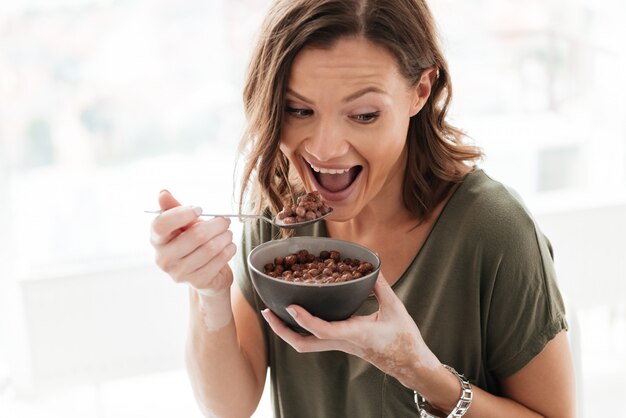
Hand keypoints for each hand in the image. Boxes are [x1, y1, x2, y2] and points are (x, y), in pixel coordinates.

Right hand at [150, 190, 236, 294]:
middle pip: (194, 236)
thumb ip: (174, 208)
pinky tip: (230, 245)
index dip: (181, 214)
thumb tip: (163, 193)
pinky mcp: (197, 282)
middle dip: (215, 225)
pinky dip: (228, 250)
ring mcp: (179, 273)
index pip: (161, 225)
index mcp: (157, 240)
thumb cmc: (192, 243)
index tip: (199, 209)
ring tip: (228, 232)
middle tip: (225, 220)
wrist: (205, 273)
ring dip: (225, 237)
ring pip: (209, 248)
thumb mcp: (184, 224)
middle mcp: (163, 258)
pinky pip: (218, 261)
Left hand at [261, 273, 440, 387]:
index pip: (324, 330)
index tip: (290, 306)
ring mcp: (340, 345)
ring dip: (286, 330)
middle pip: (303, 344)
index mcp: (355, 334)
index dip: (305, 319)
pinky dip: (300, 328)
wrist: (409, 363)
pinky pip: (314, 339)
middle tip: (266, 312)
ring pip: (305, 344)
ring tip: (273, 313)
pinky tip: (296, 314)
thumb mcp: (395, 308)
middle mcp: (343, 342)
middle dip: (282, 329)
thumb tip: (371, 265)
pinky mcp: (341, 344)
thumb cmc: (404, 338)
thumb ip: (381, 286)